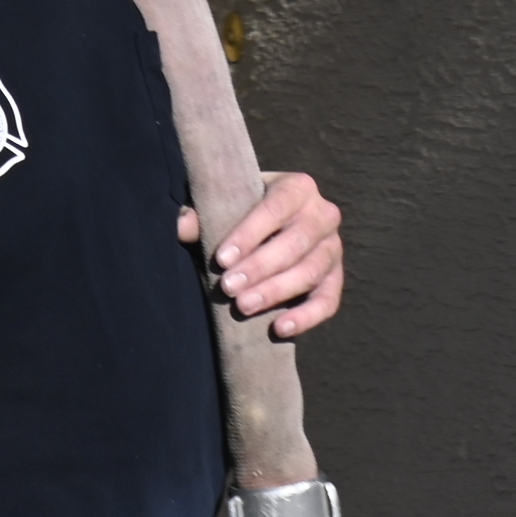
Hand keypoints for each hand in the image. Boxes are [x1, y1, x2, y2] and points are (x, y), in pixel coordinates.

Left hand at [180, 171, 344, 339]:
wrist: (266, 232)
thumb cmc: (240, 214)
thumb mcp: (223, 207)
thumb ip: (202, 215)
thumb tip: (181, 226)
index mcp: (298, 187)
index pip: (275, 208)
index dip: (249, 234)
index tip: (221, 259)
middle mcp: (323, 214)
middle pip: (296, 243)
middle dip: (260, 268)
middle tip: (228, 288)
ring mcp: (333, 248)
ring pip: (311, 272)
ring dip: (276, 292)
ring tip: (243, 307)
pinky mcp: (335, 279)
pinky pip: (328, 301)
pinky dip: (306, 317)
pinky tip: (280, 328)